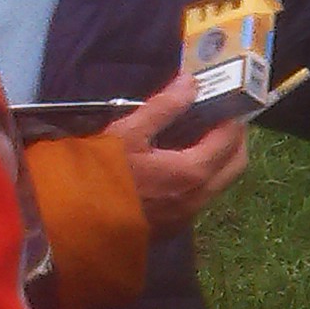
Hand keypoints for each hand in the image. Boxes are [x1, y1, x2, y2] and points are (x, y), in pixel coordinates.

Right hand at [106, 72, 250, 235]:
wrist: (73, 225)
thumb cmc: (100, 175)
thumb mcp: (128, 133)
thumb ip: (164, 107)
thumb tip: (191, 83)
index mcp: (193, 172)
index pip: (230, 139)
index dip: (232, 117)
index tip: (225, 101)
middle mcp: (199, 197)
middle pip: (236, 164)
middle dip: (235, 139)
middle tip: (219, 118)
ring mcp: (188, 215)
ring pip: (221, 182)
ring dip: (220, 159)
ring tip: (200, 136)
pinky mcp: (174, 225)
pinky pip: (202, 196)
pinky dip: (204, 176)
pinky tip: (181, 162)